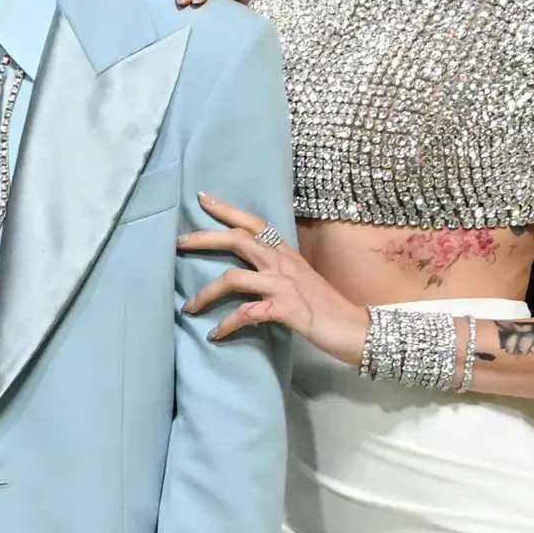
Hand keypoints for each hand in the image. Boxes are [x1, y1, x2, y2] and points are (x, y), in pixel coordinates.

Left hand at [181, 192, 365, 364]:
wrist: (355, 329)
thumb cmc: (326, 308)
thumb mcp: (301, 281)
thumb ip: (278, 272)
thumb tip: (252, 274)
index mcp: (286, 254)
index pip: (254, 223)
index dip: (227, 210)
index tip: (202, 198)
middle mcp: (283, 263)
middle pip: (238, 239)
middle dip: (204, 238)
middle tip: (178, 242)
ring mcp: (284, 285)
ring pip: (233, 278)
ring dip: (205, 293)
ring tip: (189, 307)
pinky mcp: (285, 310)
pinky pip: (245, 313)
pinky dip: (226, 324)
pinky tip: (215, 335)